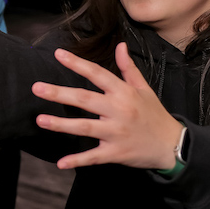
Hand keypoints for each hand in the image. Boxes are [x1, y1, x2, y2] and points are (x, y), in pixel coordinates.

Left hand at [32, 42, 183, 170]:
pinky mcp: (116, 153)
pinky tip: (60, 162)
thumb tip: (120, 45)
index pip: (97, 74)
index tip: (58, 54)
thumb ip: (128, 68)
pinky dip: (77, 160)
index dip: (77, 63)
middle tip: (37, 88)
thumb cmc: (155, 115)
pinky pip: (94, 157)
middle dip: (60, 94)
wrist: (172, 145)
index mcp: (123, 93)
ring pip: (85, 128)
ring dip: (61, 125)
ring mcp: (116, 133)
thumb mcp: (144, 89)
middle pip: (85, 99)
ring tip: (40, 120)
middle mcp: (118, 111)